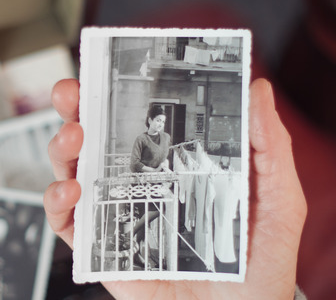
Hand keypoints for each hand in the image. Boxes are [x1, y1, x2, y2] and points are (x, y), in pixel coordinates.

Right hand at [44, 78, 306, 298]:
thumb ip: (270, 147)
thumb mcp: (277, 202)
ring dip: (63, 147)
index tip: (111, 65)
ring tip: (74, 138)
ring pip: (73, 169)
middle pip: (96, 136)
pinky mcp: (102, 249)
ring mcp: (118, 215)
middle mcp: (140, 185)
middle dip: (75, 107)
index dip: (121, 90)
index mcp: (176, 166)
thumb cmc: (258, 270)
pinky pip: (67, 222)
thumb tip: (259, 89)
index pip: (142, 118)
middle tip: (72, 92)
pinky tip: (72, 190)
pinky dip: (58, 201)